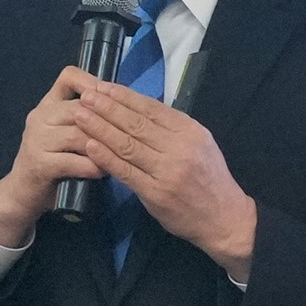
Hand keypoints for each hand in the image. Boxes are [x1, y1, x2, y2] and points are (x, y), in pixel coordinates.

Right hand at [0, 68, 107, 253]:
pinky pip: (72, 161)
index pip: (69, 76)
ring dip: (103, 146)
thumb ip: (85, 119)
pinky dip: (92, 166)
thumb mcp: (67, 134)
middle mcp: (40, 116)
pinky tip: (103, 172)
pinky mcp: (39, 163)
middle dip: (108, 122)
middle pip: (80, 108)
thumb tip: (124, 108)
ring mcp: (37, 139)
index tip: (113, 99)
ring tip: (119, 156)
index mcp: (48, 104)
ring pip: (78, 134)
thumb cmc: (53, 163)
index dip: (93, 83)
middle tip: (129, 135)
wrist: (23, 194)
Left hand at [62, 77, 260, 281]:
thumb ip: (173, 128)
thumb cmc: (209, 179)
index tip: (103, 86)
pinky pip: (126, 171)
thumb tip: (138, 108)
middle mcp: (180, 148)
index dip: (124, 96)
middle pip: (136, 123)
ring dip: (100, 128)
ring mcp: (167, 171)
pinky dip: (106, 157)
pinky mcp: (155, 193)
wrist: (225, 218)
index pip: (152, 108)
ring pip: (127, 144)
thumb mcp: (200, 144)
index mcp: (190, 131)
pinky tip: (90, 145)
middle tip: (85, 95)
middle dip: (107, 107)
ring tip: (80, 115)